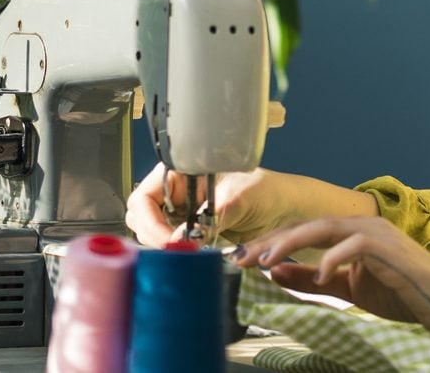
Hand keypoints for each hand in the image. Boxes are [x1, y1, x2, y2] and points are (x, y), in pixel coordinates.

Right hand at [126, 164, 297, 246]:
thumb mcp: (239, 199)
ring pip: (153, 236)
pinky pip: (172, 248)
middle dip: (154, 237)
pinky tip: (191, 258)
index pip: (144, 197)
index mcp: (180, 172)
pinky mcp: (190, 235)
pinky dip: (177, 255)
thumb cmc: (267, 191)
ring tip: (188, 255)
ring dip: (165, 249)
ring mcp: (181, 215)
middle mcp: (176, 193)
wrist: (288, 211)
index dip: (150, 221)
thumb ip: (209, 217)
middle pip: (142, 219)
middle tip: (177, 252)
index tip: (169, 241)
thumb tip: (181, 238)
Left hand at [233, 216, 429, 338]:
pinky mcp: (387, 247)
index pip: (302, 232)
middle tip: (244, 257)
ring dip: (292, 243)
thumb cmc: (401, 293)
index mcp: (351, 232)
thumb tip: (276, 271)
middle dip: (272, 241)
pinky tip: (318, 274)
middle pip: (306, 226)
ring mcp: (375, 233)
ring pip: (324, 228)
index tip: (243, 258)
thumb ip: (314, 279)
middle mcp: (360, 225)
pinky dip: (332, 259)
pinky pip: (353, 246)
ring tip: (267, 260)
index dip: (271, 243)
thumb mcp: (347, 288)